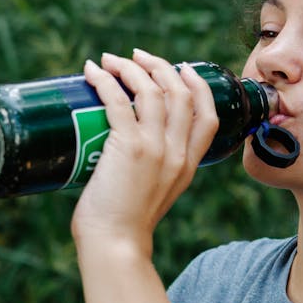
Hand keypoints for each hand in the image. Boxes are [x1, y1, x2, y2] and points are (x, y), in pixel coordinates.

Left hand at [71, 50, 218, 253]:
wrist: (116, 245)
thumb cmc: (124, 227)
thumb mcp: (155, 195)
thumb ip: (152, 173)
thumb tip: (122, 154)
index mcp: (188, 165)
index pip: (209, 117)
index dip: (198, 87)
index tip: (182, 69)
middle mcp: (177, 153)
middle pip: (181, 94)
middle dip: (160, 66)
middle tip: (137, 56)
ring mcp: (155, 148)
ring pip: (152, 90)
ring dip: (131, 67)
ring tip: (111, 59)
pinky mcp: (128, 147)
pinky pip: (119, 101)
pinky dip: (105, 80)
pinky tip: (93, 71)